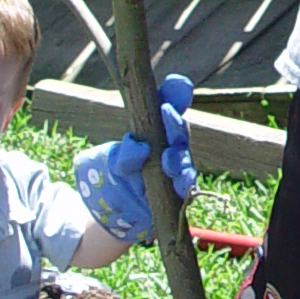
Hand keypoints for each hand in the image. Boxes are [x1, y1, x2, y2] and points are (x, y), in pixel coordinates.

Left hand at [74, 74, 196, 242]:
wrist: (117, 213)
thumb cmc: (116, 179)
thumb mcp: (112, 165)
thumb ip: (124, 155)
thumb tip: (140, 148)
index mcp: (153, 129)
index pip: (168, 105)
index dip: (176, 93)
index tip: (178, 85)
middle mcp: (168, 145)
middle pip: (178, 130)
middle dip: (174, 122)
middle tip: (167, 114)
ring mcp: (176, 168)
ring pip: (184, 157)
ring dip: (179, 156)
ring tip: (169, 159)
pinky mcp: (179, 191)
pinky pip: (187, 185)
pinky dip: (184, 182)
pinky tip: (181, 182)